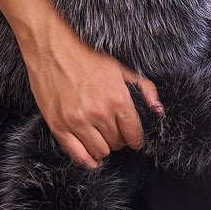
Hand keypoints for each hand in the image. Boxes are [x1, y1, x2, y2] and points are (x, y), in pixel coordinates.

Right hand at [20, 16, 163, 169]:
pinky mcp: (58, 126)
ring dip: (104, 148)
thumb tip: (158, 110)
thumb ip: (145, 89)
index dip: (136, 139)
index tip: (134, 139)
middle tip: (115, 132)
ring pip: (100, 152)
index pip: (133, 133)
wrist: (52, 49)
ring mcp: (77, 121)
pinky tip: (91, 157)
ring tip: (102, 138)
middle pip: (117, 143)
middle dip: (120, 140)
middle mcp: (98, 113)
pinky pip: (77, 155)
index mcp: (117, 98)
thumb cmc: (87, 57)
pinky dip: (87, 160)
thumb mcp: (121, 68)